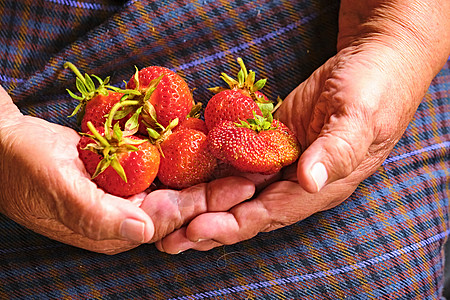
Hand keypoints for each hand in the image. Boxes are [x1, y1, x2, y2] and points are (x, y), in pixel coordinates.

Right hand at [0, 86, 255, 253]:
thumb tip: (144, 231)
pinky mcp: (125, 170)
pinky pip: (162, 164)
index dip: (208, 204)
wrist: (5, 146)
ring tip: (243, 157)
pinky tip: (209, 144)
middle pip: (183, 204)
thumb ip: (100, 214)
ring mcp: (127, 191)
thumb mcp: (58, 190)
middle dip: (220, 189)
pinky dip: (186, 155)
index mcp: (116, 228)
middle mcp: (127, 213)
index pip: (172, 219)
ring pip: (177, 184)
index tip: (243, 186)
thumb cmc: (24, 169)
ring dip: (209, 172)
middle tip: (257, 171)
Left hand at [155, 0, 449, 252]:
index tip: (197, 229)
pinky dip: (212, 170)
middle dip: (208, 224)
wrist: (372, 60)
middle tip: (168, 236)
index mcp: (320, 185)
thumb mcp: (361, 116)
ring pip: (237, 190)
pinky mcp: (268, 140)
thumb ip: (338, 150)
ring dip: (204, 203)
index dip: (233, 224)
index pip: (270, 213)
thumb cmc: (376, 87)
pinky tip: (186, 176)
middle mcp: (296, 180)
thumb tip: (310, 181)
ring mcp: (280, 160)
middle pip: (247, 210)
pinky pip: (237, 159)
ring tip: (168, 214)